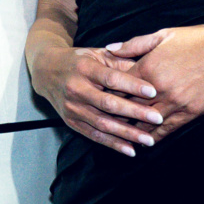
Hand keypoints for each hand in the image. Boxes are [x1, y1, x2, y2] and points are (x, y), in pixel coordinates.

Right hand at [30, 46, 163, 157]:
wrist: (46, 71)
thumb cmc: (78, 60)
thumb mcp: (97, 53)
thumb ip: (121, 61)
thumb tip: (148, 70)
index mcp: (84, 68)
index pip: (111, 78)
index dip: (132, 85)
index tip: (153, 92)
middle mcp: (76, 88)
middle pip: (108, 104)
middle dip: (134, 112)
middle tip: (157, 117)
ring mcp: (72, 107)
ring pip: (102, 123)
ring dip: (127, 133)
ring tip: (148, 139)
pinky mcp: (71, 121)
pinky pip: (94, 135)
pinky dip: (113, 144)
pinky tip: (130, 149)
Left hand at [108, 25, 203, 138]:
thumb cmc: (196, 39)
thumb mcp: (162, 35)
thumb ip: (134, 44)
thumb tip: (110, 49)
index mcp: (147, 67)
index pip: (118, 86)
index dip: (107, 93)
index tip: (98, 98)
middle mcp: (158, 88)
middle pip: (128, 106)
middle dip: (115, 113)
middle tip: (102, 121)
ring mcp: (175, 102)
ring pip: (146, 121)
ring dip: (132, 128)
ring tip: (120, 136)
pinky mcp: (191, 112)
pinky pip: (168, 128)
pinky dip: (156, 135)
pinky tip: (147, 141)